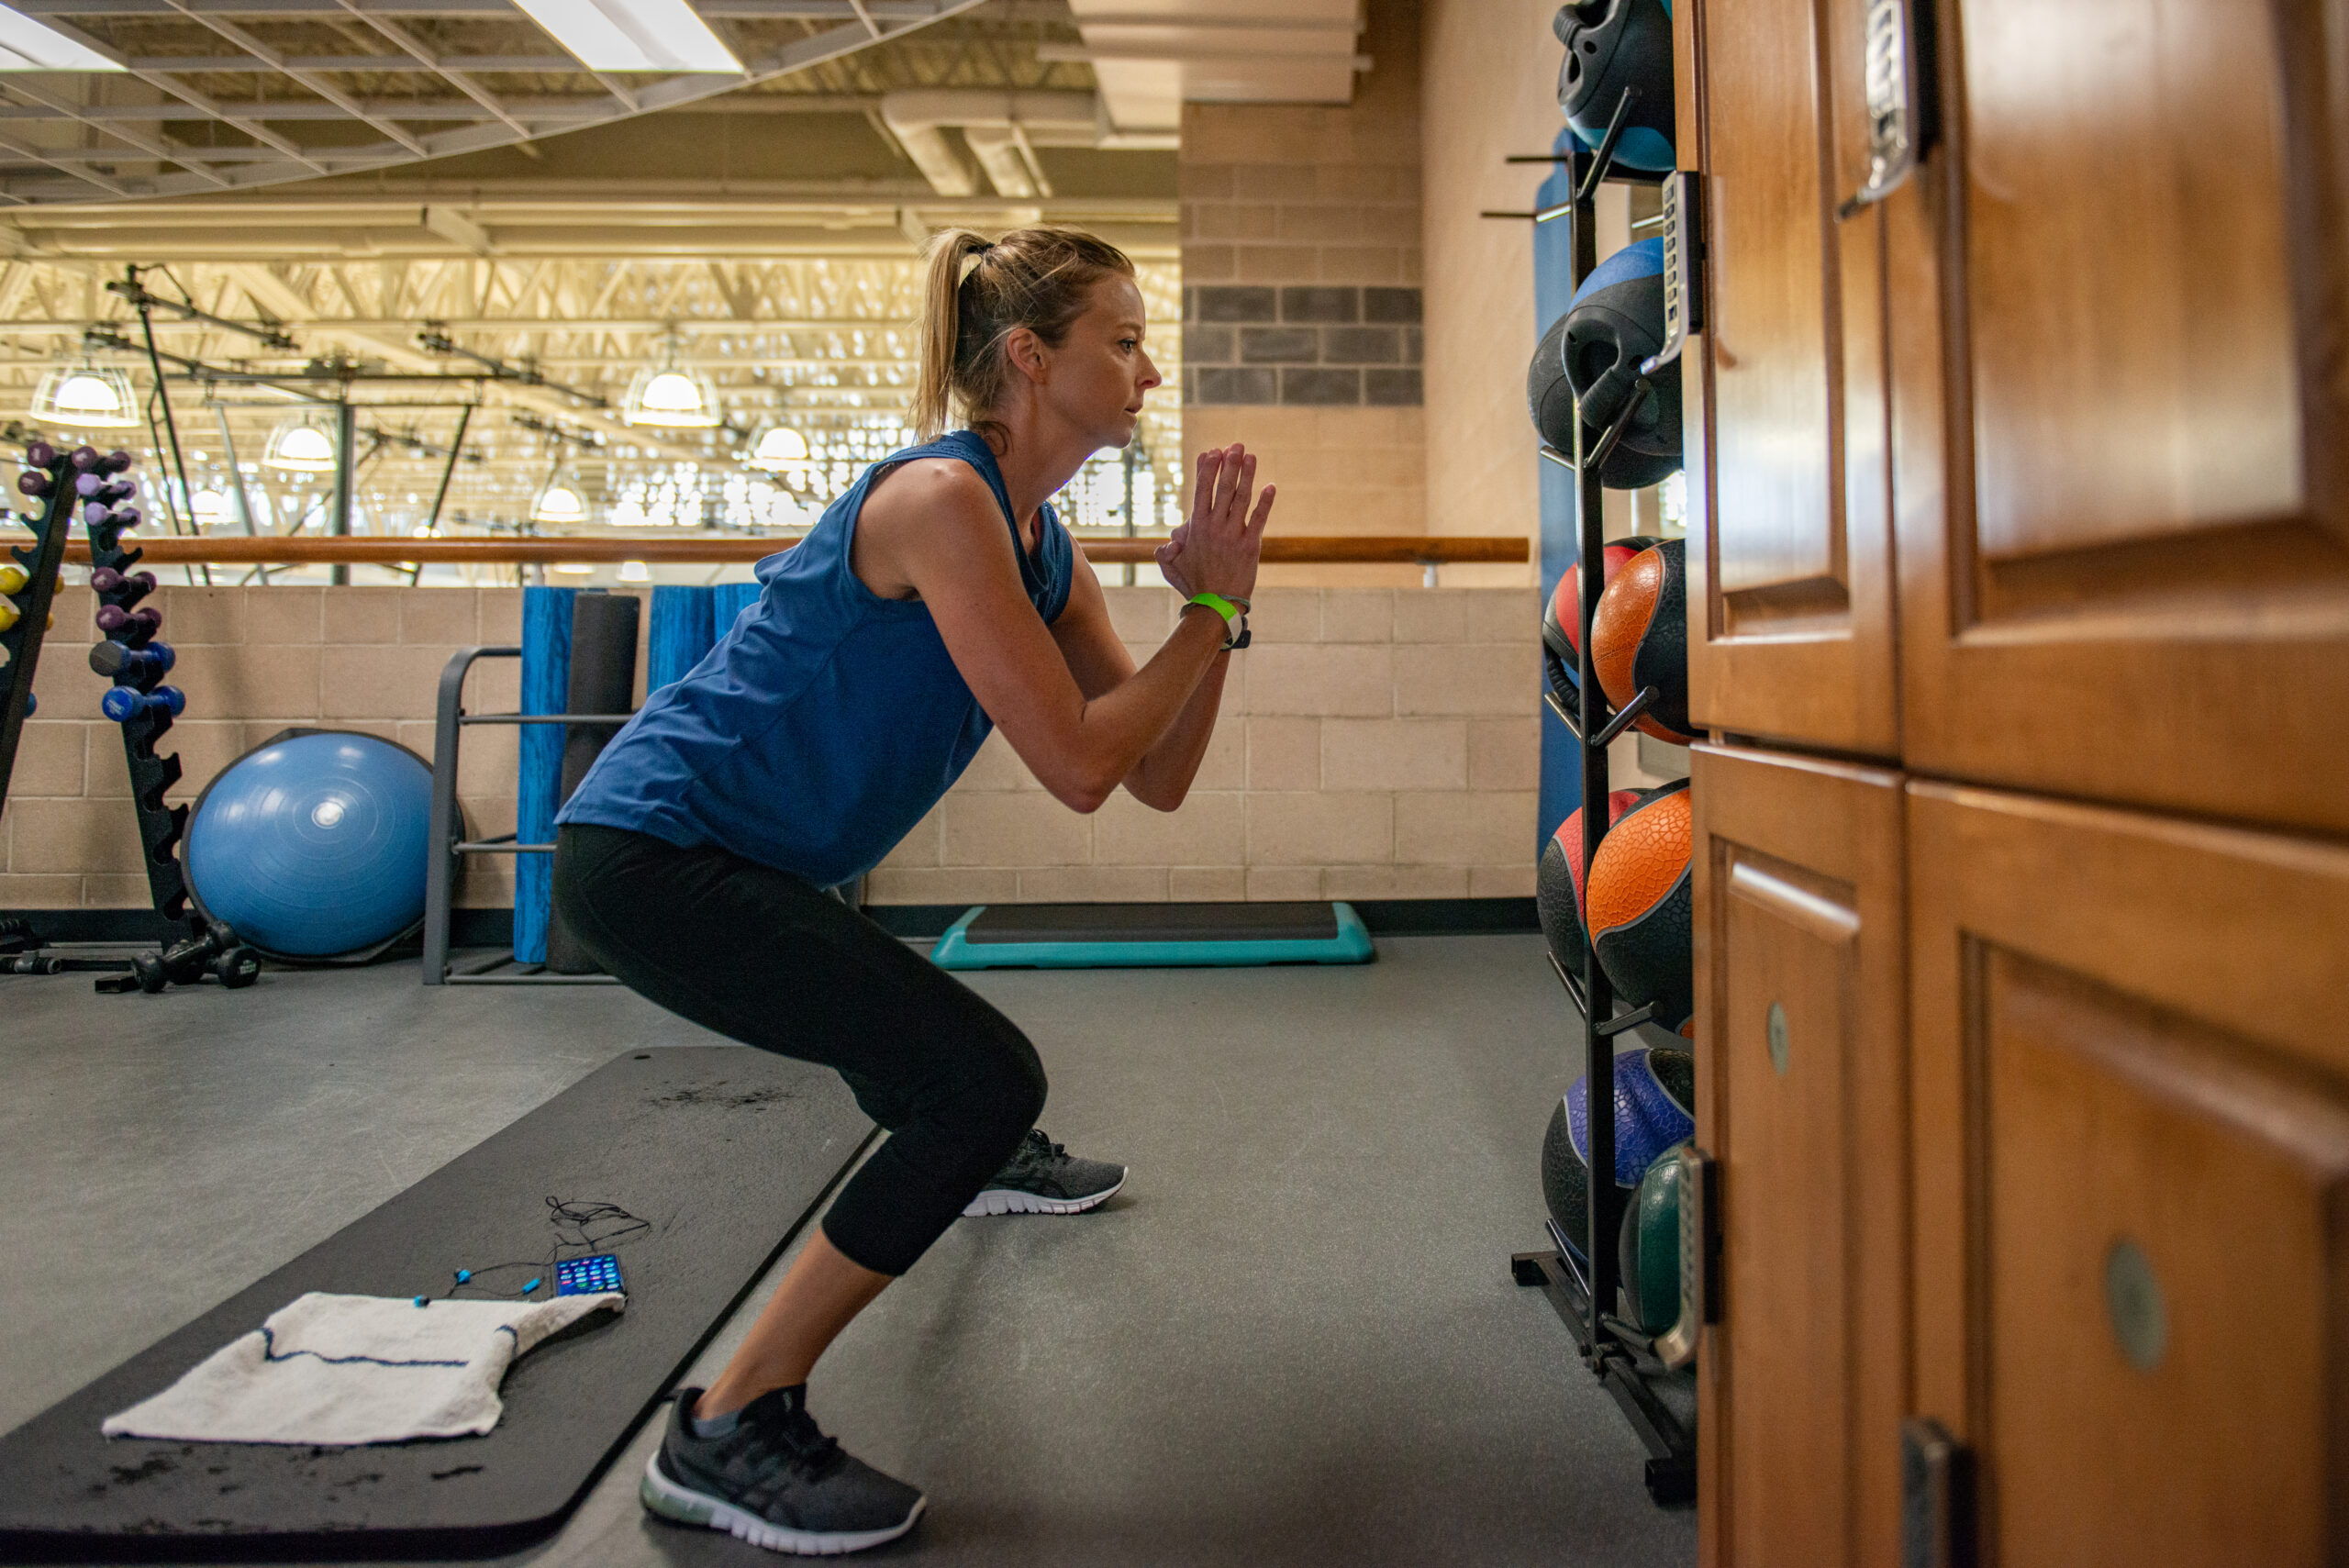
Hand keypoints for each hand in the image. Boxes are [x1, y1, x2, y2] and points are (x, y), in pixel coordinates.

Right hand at [1158, 443, 1272, 603]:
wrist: (1215, 607)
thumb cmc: (1194, 585)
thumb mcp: (1170, 568)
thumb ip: (1165, 551)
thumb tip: (1169, 540)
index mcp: (1196, 528)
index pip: (1201, 490)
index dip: (1207, 469)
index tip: (1212, 451)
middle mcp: (1214, 527)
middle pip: (1222, 488)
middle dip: (1228, 464)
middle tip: (1235, 445)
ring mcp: (1233, 535)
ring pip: (1241, 498)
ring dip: (1246, 475)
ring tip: (1251, 455)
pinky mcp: (1251, 545)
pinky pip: (1259, 519)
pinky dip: (1266, 502)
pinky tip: (1271, 487)